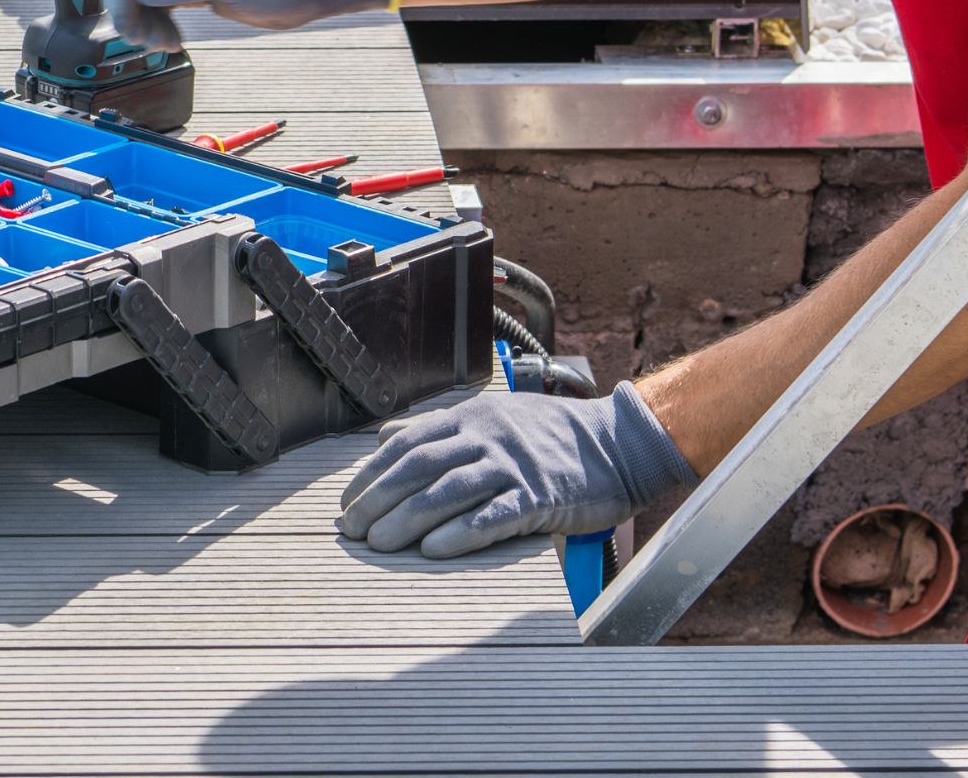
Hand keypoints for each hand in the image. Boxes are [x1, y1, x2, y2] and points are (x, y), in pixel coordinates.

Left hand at [336, 382, 696, 558]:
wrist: (620, 443)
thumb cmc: (551, 436)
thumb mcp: (492, 417)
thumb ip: (437, 429)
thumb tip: (383, 438)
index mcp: (469, 417)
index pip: (406, 443)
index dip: (371, 474)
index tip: (348, 502)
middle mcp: (486, 437)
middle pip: (419, 468)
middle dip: (379, 500)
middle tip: (352, 530)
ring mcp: (513, 466)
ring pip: (447, 492)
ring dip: (407, 520)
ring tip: (379, 544)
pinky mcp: (539, 497)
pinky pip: (493, 516)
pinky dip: (460, 534)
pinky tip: (433, 550)